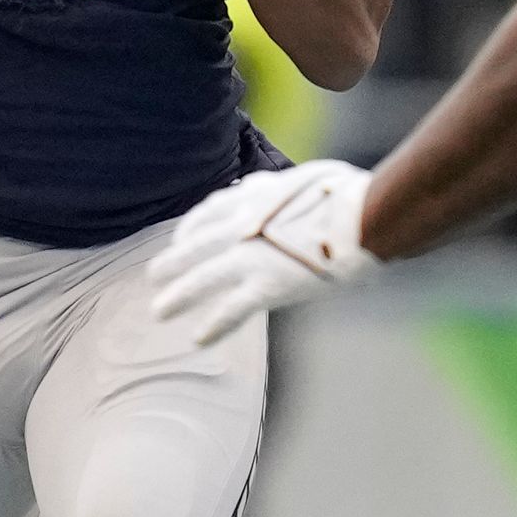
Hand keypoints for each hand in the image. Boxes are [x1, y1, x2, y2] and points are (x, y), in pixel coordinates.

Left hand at [156, 161, 373, 346]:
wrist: (362, 216)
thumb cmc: (346, 194)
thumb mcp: (304, 177)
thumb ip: (278, 186)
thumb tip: (264, 186)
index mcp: (255, 197)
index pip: (211, 210)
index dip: (192, 227)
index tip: (181, 238)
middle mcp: (244, 226)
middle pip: (196, 245)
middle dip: (173, 262)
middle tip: (153, 275)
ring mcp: (252, 256)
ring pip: (202, 278)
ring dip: (179, 296)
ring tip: (160, 311)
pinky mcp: (267, 284)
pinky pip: (232, 309)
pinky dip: (214, 326)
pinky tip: (199, 339)